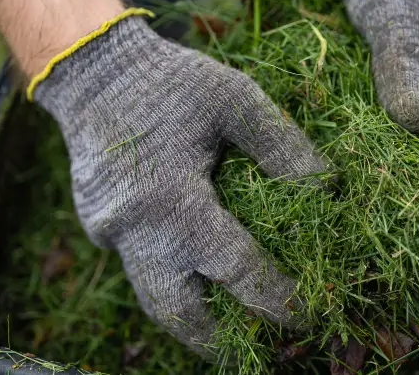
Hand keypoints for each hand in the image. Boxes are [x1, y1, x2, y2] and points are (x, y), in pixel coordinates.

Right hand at [31, 11, 326, 356]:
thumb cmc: (170, 81)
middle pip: (174, 310)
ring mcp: (107, 230)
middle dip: (213, 340)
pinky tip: (193, 268)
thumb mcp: (235, 99)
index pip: (233, 267)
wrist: (94, 71)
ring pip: (149, 295)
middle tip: (248, 352)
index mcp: (172, 197)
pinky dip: (168, 276)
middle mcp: (134, 226)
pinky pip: (136, 264)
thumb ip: (282, 146)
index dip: (272, 297)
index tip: (303, 316)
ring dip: (188, 317)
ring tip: (223, 328)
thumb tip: (324, 190)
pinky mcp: (96, 224)